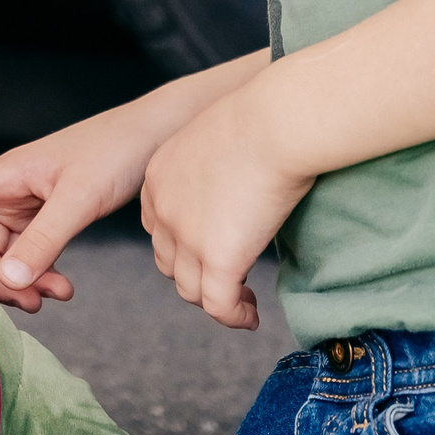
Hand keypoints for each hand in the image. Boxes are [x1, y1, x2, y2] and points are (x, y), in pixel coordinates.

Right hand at [0, 56, 266, 311]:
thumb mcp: (80, 199)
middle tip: (37, 303)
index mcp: (4, 175)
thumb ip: (43, 243)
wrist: (161, 135)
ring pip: (3, 256)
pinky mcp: (48, 215)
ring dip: (24, 282)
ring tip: (60, 295)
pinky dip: (40, 275)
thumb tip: (7, 285)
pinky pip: (28, 255)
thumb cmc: (117, 151)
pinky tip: (64, 285)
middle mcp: (7, 189)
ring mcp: (27, 204)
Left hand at [136, 87, 311, 331]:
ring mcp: (188, 237)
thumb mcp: (220, 136)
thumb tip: (239, 177)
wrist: (276, 123)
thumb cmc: (263, 116)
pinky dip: (234, 317)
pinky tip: (252, 318)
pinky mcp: (219, 258)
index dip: (184, 245)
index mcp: (159, 177)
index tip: (215, 248)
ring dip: (217, 300)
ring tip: (244, 301)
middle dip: (196, 274)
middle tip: (231, 277)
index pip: (158, 227)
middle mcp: (164, 209)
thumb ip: (216, 164)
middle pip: (169, 262)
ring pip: (191, 290)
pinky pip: (219, 305)